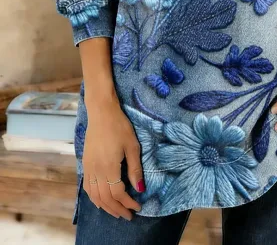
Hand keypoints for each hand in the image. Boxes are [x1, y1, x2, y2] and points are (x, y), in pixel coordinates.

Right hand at [82, 95, 143, 219]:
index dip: (128, 203)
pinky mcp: (85, 163)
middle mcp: (96, 171)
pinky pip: (87, 187)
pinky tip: (100, 200)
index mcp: (109, 167)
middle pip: (105, 199)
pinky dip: (94, 198)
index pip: (118, 193)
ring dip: (105, 206)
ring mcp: (88, 168)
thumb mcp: (132, 146)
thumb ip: (135, 168)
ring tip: (117, 211)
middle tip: (128, 215)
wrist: (101, 113)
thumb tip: (140, 188)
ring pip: (94, 196)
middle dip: (117, 209)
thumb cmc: (119, 126)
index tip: (138, 207)